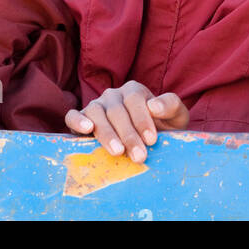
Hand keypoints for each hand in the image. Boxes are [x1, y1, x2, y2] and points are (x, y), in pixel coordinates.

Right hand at [65, 81, 189, 162]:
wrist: (146, 143)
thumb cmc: (162, 128)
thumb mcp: (175, 117)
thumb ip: (171, 106)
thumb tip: (154, 105)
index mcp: (134, 91)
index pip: (135, 100)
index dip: (142, 120)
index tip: (152, 140)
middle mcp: (113, 95)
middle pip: (117, 111)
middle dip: (129, 135)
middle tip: (139, 156)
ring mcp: (96, 106)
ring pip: (96, 113)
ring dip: (107, 133)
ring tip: (117, 151)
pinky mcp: (81, 119)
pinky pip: (73, 115)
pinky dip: (77, 121)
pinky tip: (86, 129)